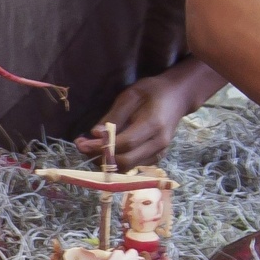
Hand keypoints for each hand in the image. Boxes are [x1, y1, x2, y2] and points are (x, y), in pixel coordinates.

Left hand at [73, 73, 192, 167]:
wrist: (177, 97)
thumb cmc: (152, 91)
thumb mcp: (130, 96)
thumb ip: (113, 116)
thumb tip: (95, 134)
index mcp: (153, 124)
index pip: (125, 143)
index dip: (101, 146)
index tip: (82, 142)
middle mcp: (158, 143)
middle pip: (126, 161)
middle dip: (100, 157)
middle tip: (82, 146)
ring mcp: (159, 152)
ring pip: (128, 168)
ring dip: (106, 162)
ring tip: (90, 148)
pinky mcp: (156, 157)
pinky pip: (133, 166)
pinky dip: (116, 162)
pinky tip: (105, 150)